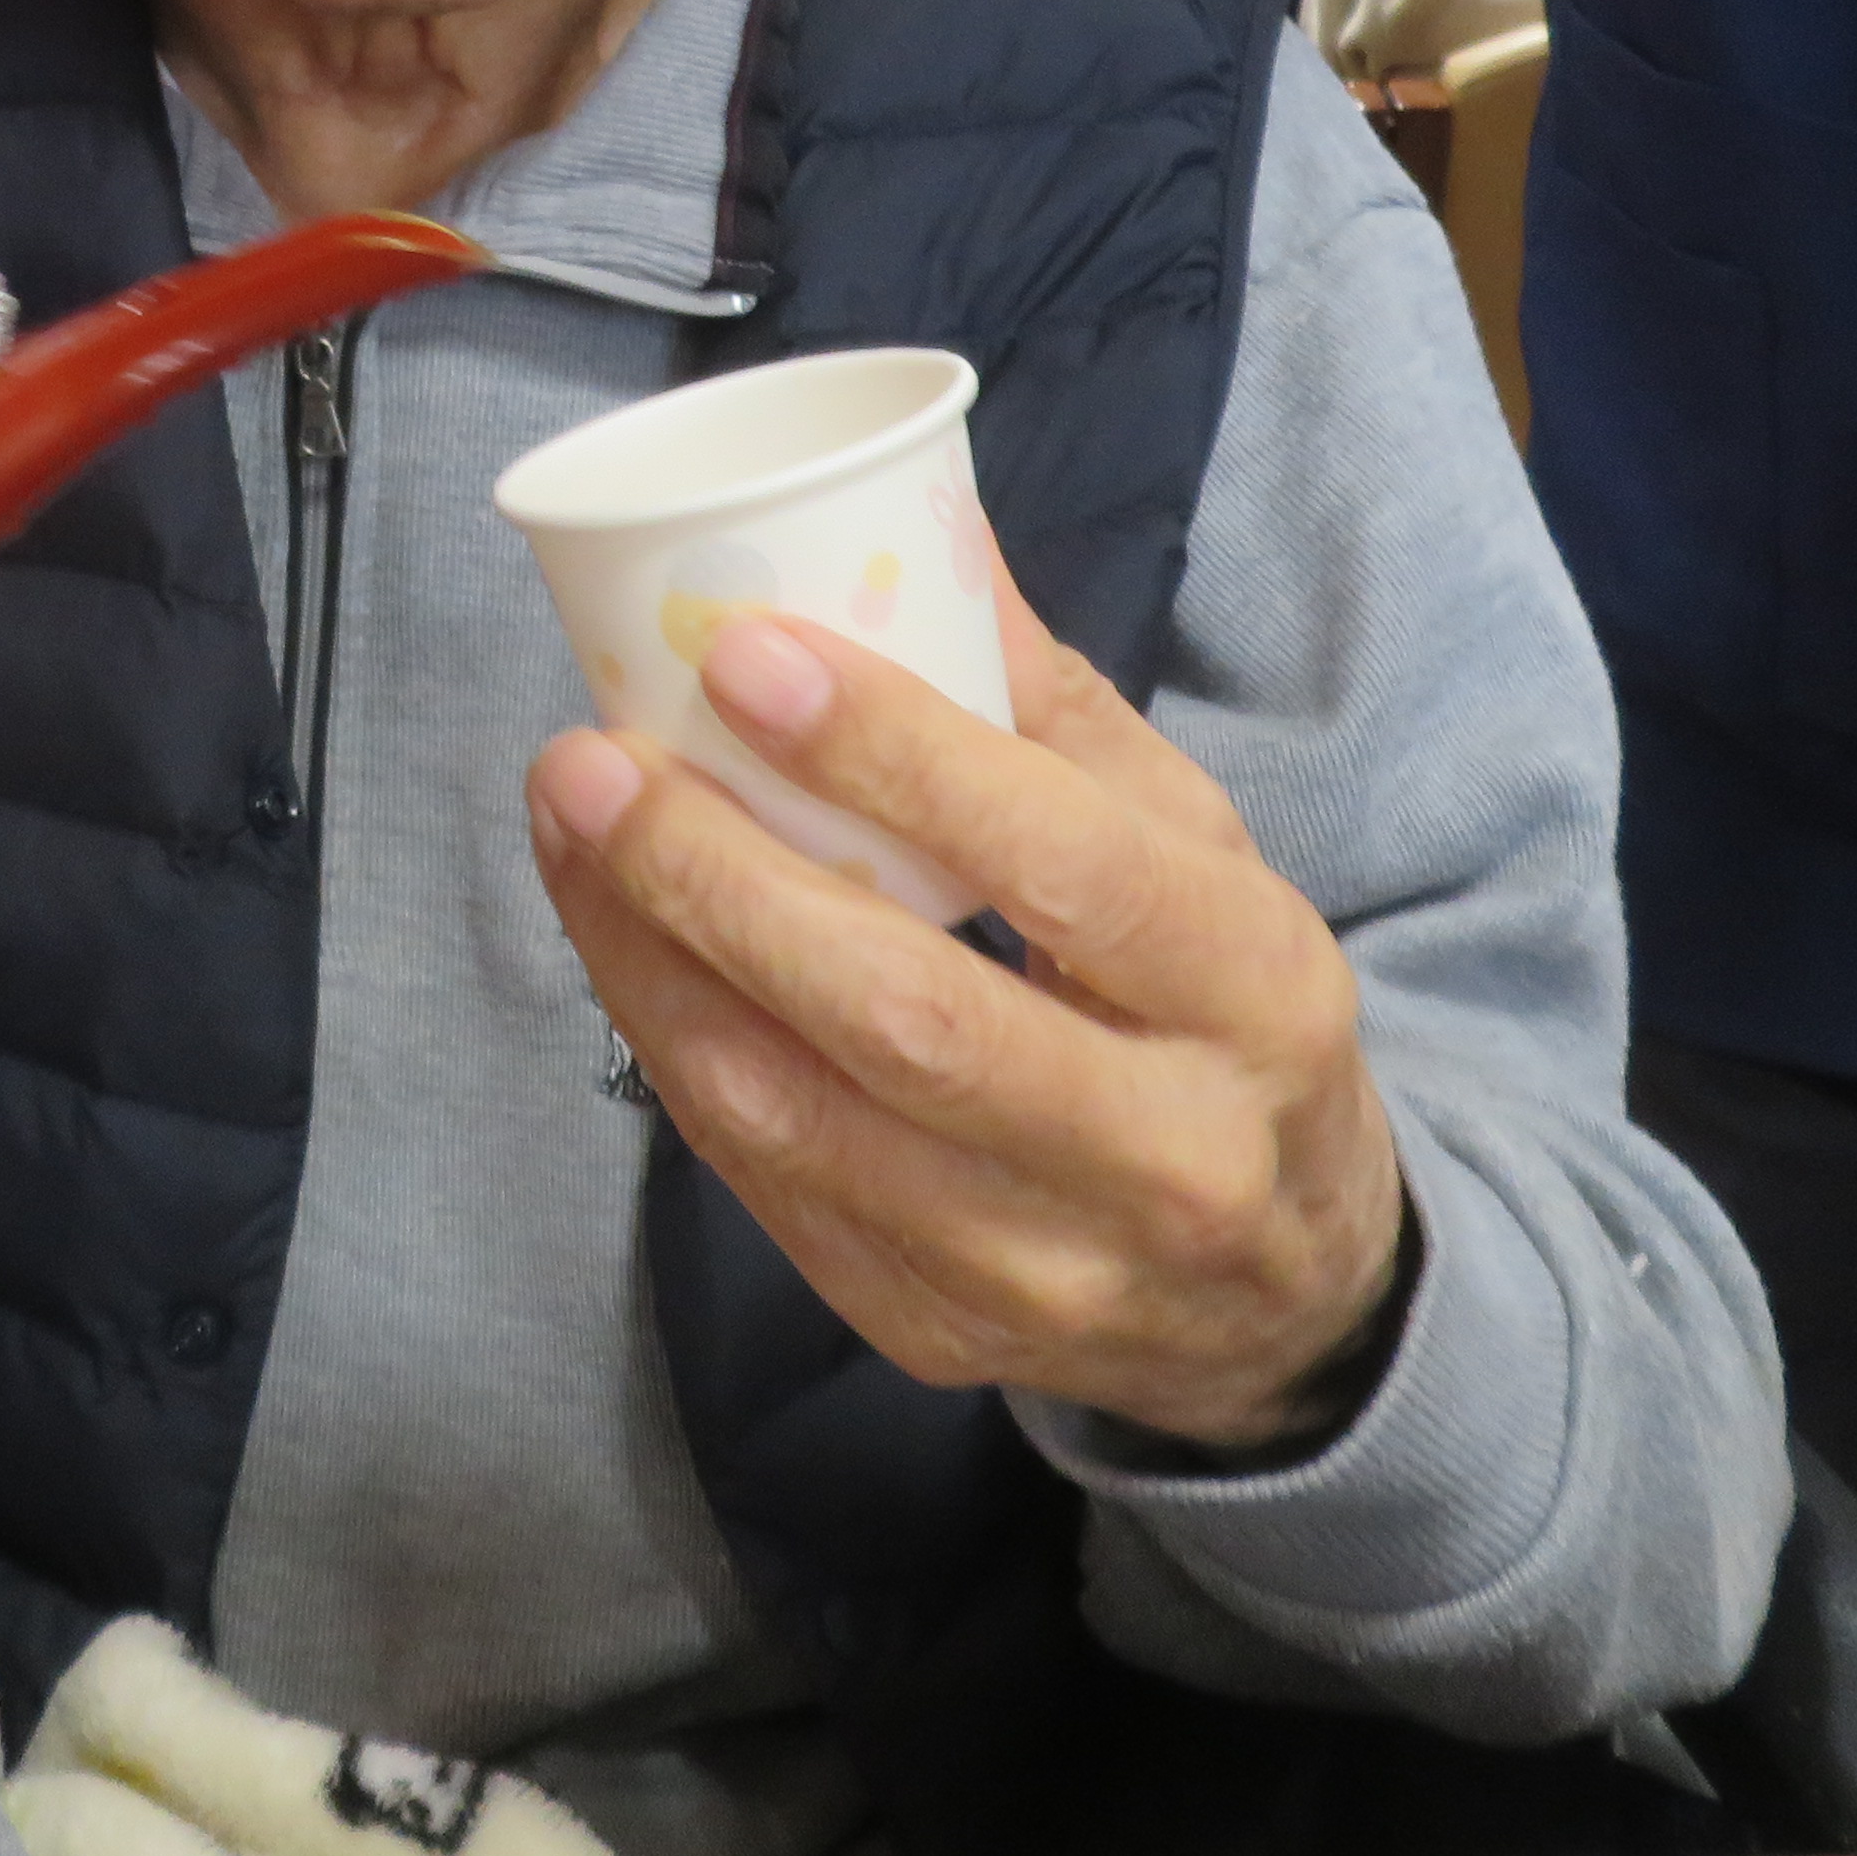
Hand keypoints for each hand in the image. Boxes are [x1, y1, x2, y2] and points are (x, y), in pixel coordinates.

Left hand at [527, 584, 1407, 1453]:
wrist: (1285, 1293)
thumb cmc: (1218, 1012)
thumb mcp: (1195, 847)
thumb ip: (1055, 706)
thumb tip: (915, 523)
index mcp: (1255, 992)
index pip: (1065, 863)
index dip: (896, 757)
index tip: (746, 655)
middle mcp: (1169, 1154)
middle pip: (907, 1016)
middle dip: (720, 875)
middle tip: (594, 755)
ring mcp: (1047, 1271)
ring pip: (802, 1119)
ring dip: (652, 962)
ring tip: (571, 827)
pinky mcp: (938, 1333)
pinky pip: (768, 1188)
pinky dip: (671, 1050)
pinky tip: (617, 940)